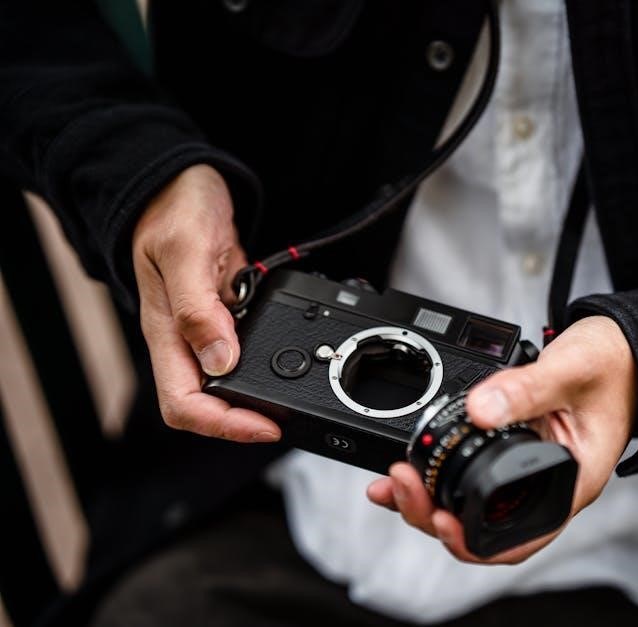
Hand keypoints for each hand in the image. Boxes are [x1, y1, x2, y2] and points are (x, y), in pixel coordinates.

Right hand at [132, 164, 280, 442]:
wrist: (181, 182)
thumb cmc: (174, 209)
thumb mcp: (185, 251)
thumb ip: (197, 308)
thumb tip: (219, 361)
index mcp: (165, 331)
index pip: (183, 404)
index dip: (224, 425)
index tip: (266, 425)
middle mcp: (183, 338)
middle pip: (204, 406)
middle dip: (242, 423)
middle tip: (284, 421)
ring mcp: (204, 329)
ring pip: (224, 386)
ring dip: (255, 400)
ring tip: (293, 403)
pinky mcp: (225, 316)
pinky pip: (241, 355)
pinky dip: (265, 366)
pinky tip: (290, 362)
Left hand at [367, 315, 637, 562]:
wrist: (625, 350)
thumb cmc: (614, 366)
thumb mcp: (571, 371)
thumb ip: (526, 389)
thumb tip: (478, 409)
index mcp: (570, 483)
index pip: (519, 538)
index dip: (473, 541)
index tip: (439, 519)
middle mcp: (546, 486)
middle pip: (483, 528)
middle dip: (434, 515)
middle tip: (401, 483)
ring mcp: (527, 472)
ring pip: (471, 506)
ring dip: (428, 500)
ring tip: (394, 479)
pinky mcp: (512, 451)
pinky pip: (470, 475)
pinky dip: (436, 474)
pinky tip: (409, 466)